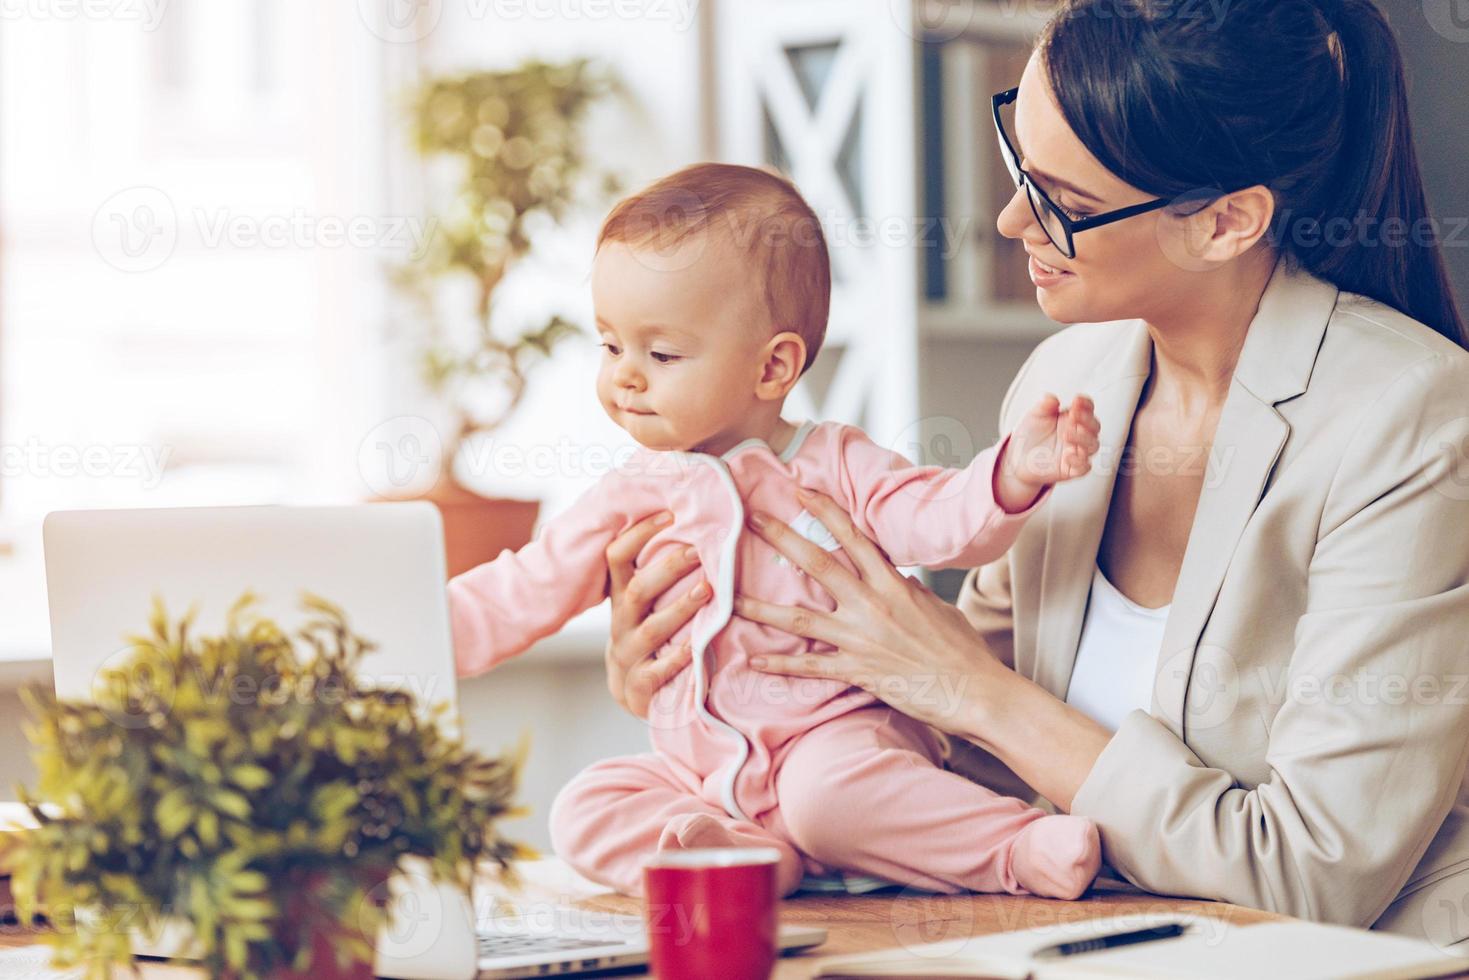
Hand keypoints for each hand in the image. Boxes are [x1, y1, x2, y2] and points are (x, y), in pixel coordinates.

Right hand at [604, 512, 710, 718]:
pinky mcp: (641, 685)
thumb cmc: (648, 631)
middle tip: (698, 551)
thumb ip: (657, 569)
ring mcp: (629, 653)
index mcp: (621, 595)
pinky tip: (698, 645)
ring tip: (707, 591)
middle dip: (668, 569)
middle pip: (638, 590)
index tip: (670, 515)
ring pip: (652, 630)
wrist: (632, 688)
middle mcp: (622, 621)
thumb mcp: (644, 601)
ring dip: (680, 608)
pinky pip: (659, 671)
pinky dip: (679, 658)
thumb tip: (690, 519)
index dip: (639, 534)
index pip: (617, 556)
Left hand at [734, 489, 1010, 735]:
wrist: (976, 691)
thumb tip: (896, 581)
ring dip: (761, 606)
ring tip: (729, 596)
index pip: (852, 537)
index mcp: (893, 583)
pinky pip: (811, 666)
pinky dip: (781, 665)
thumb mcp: (936, 608)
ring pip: (799, 618)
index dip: (824, 511)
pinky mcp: (858, 671)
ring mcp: (861, 638)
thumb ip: (909, 591)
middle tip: (750, 520)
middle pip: (817, 564)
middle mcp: (872, 604)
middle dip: (781, 538)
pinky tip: (754, 661)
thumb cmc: (962, 650)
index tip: (799, 492)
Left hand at [995, 394, 1100, 511]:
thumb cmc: (1030, 434)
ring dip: (1083, 439)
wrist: (1017, 457)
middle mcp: (1078, 434)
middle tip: (1072, 416)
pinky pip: (1084, 467)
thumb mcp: (1035, 416)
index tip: (1076, 400)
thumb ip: (1044, 406)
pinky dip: (1081, 462)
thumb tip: (1051, 398)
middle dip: (1087, 420)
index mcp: (1072, 418)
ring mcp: (1076, 451)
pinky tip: (1068, 456)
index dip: (1086, 404)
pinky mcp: (1071, 468)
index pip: (1088, 408)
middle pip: (1095, 426)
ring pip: (1093, 445)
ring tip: (1066, 434)